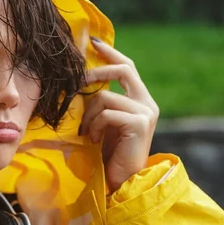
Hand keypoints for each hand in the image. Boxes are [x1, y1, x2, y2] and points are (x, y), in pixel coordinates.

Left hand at [79, 37, 158, 192]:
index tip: (92, 42)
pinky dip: (94, 125)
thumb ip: (100, 102)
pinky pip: (107, 113)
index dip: (110, 52)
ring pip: (106, 96)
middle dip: (95, 72)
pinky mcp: (140, 123)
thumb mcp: (103, 122)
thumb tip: (80, 81)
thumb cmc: (108, 154)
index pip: (127, 66)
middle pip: (122, 70)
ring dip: (89, 114)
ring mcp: (146, 112)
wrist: (122, 182)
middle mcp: (147, 102)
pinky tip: (93, 139)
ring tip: (87, 132)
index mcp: (140, 100)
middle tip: (76, 83)